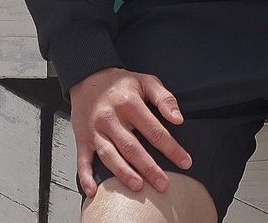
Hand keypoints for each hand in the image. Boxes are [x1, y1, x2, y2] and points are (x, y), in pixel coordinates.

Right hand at [72, 66, 192, 200]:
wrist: (87, 76)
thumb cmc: (120, 83)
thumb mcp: (146, 81)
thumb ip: (164, 98)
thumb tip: (178, 118)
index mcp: (129, 103)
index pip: (154, 130)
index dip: (171, 148)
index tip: (185, 162)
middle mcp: (110, 118)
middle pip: (132, 147)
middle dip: (149, 168)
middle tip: (163, 184)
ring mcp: (94, 130)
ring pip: (109, 155)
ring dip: (123, 173)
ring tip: (138, 186)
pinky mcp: (82, 139)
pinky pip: (82, 161)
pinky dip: (85, 177)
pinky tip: (94, 191)